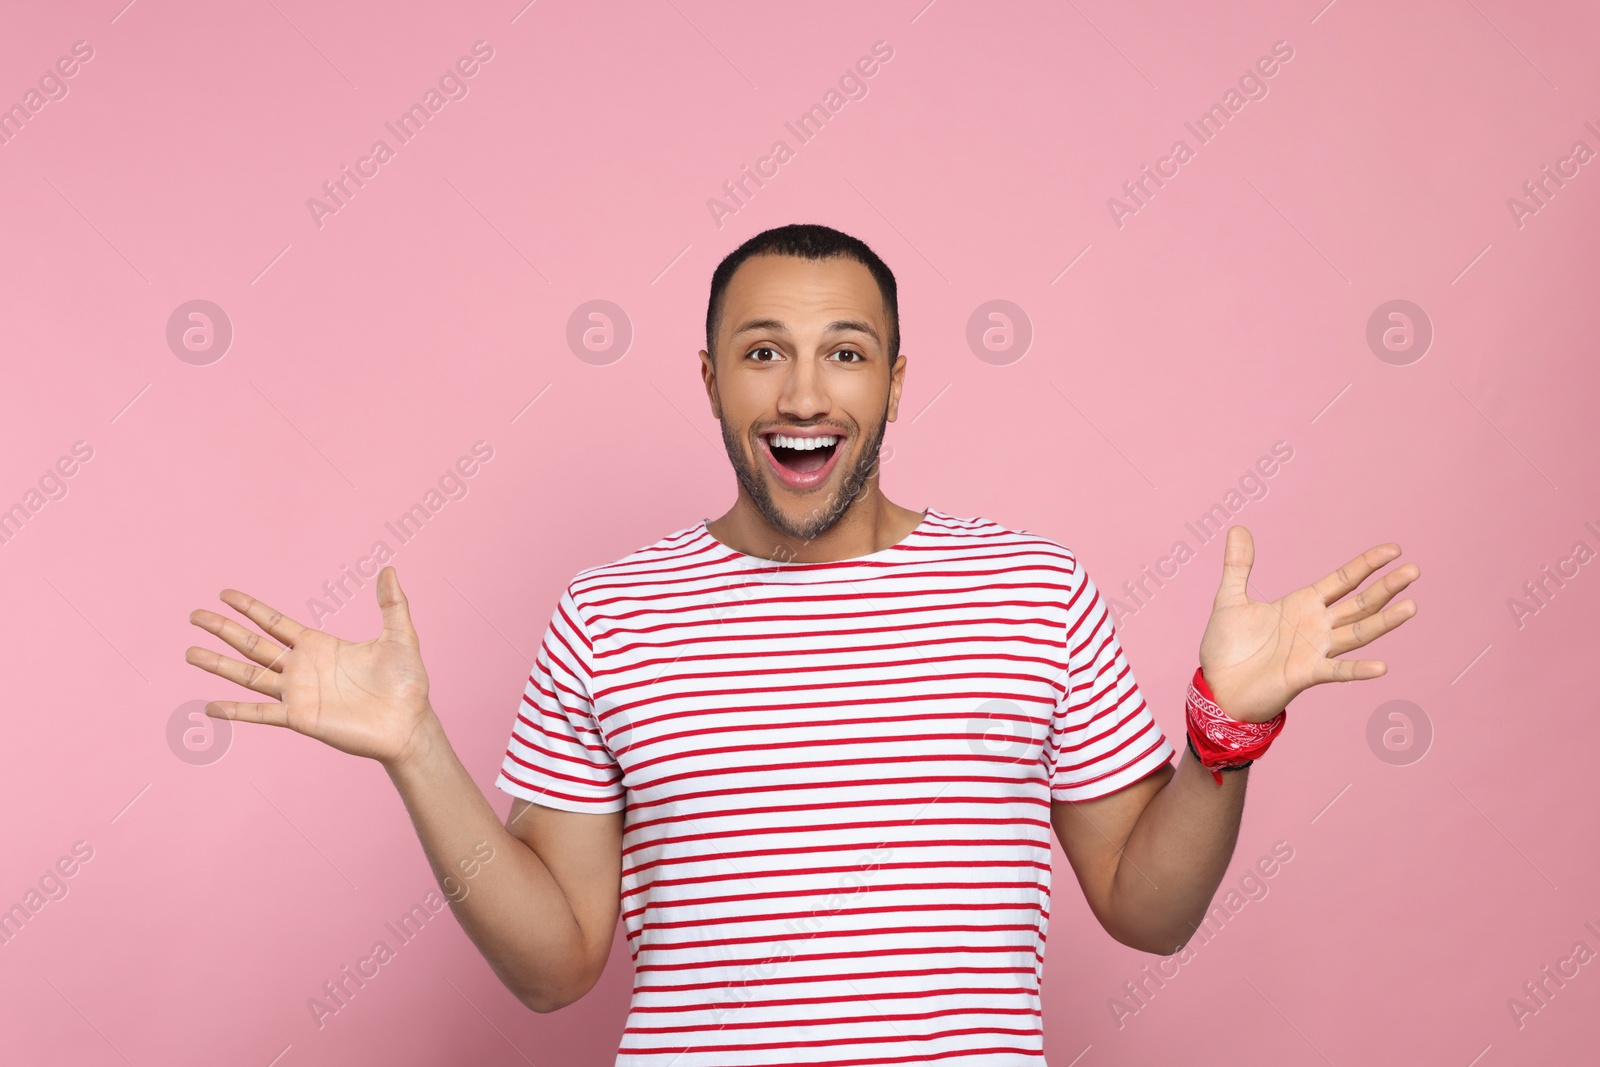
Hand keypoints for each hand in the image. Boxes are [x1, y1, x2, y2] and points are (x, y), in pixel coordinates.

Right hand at [184, 566, 434, 766]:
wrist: (410, 723)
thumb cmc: (406, 683)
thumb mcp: (400, 636)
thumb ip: (391, 603)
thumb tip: (388, 568)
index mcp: (318, 646)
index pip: (274, 622)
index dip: (250, 608)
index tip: (224, 594)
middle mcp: (301, 668)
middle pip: (252, 644)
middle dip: (223, 630)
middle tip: (193, 615)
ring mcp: (298, 694)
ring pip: (249, 675)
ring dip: (219, 665)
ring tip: (190, 652)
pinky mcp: (301, 718)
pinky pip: (261, 714)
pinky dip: (236, 711)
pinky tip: (210, 706)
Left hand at [1198, 527, 1419, 722]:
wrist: (1216, 686)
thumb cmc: (1226, 647)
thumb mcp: (1230, 599)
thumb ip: (1238, 566)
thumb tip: (1237, 528)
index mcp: (1303, 604)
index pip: (1344, 579)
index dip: (1367, 564)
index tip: (1394, 549)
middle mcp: (1317, 626)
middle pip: (1360, 603)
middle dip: (1386, 587)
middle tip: (1414, 571)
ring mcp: (1315, 651)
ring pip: (1358, 632)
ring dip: (1384, 622)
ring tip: (1411, 606)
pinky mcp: (1306, 675)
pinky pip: (1337, 672)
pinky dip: (1358, 670)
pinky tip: (1381, 667)